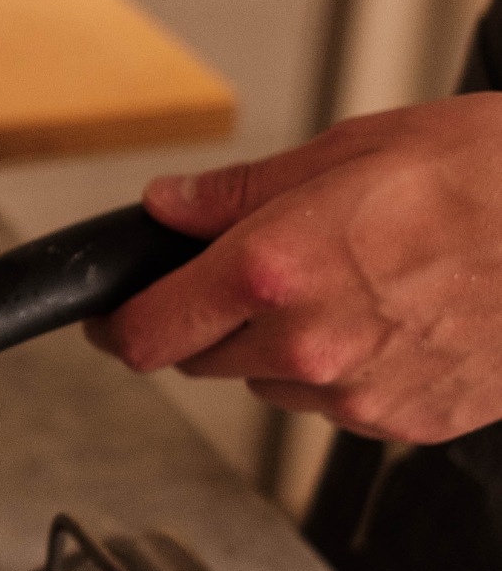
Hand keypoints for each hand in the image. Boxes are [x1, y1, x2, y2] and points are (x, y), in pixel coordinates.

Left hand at [84, 93, 501, 442]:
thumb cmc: (496, 175)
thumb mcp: (355, 149)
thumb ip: (241, 192)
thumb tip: (167, 207)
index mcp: (275, 268)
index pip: (146, 330)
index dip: (115, 325)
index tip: (108, 316)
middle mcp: (307, 342)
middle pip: (200, 357)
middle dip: (208, 317)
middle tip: (256, 270)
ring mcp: (358, 392)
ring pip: (270, 380)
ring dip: (279, 343)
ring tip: (355, 280)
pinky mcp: (404, 421)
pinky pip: (337, 402)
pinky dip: (344, 367)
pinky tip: (395, 315)